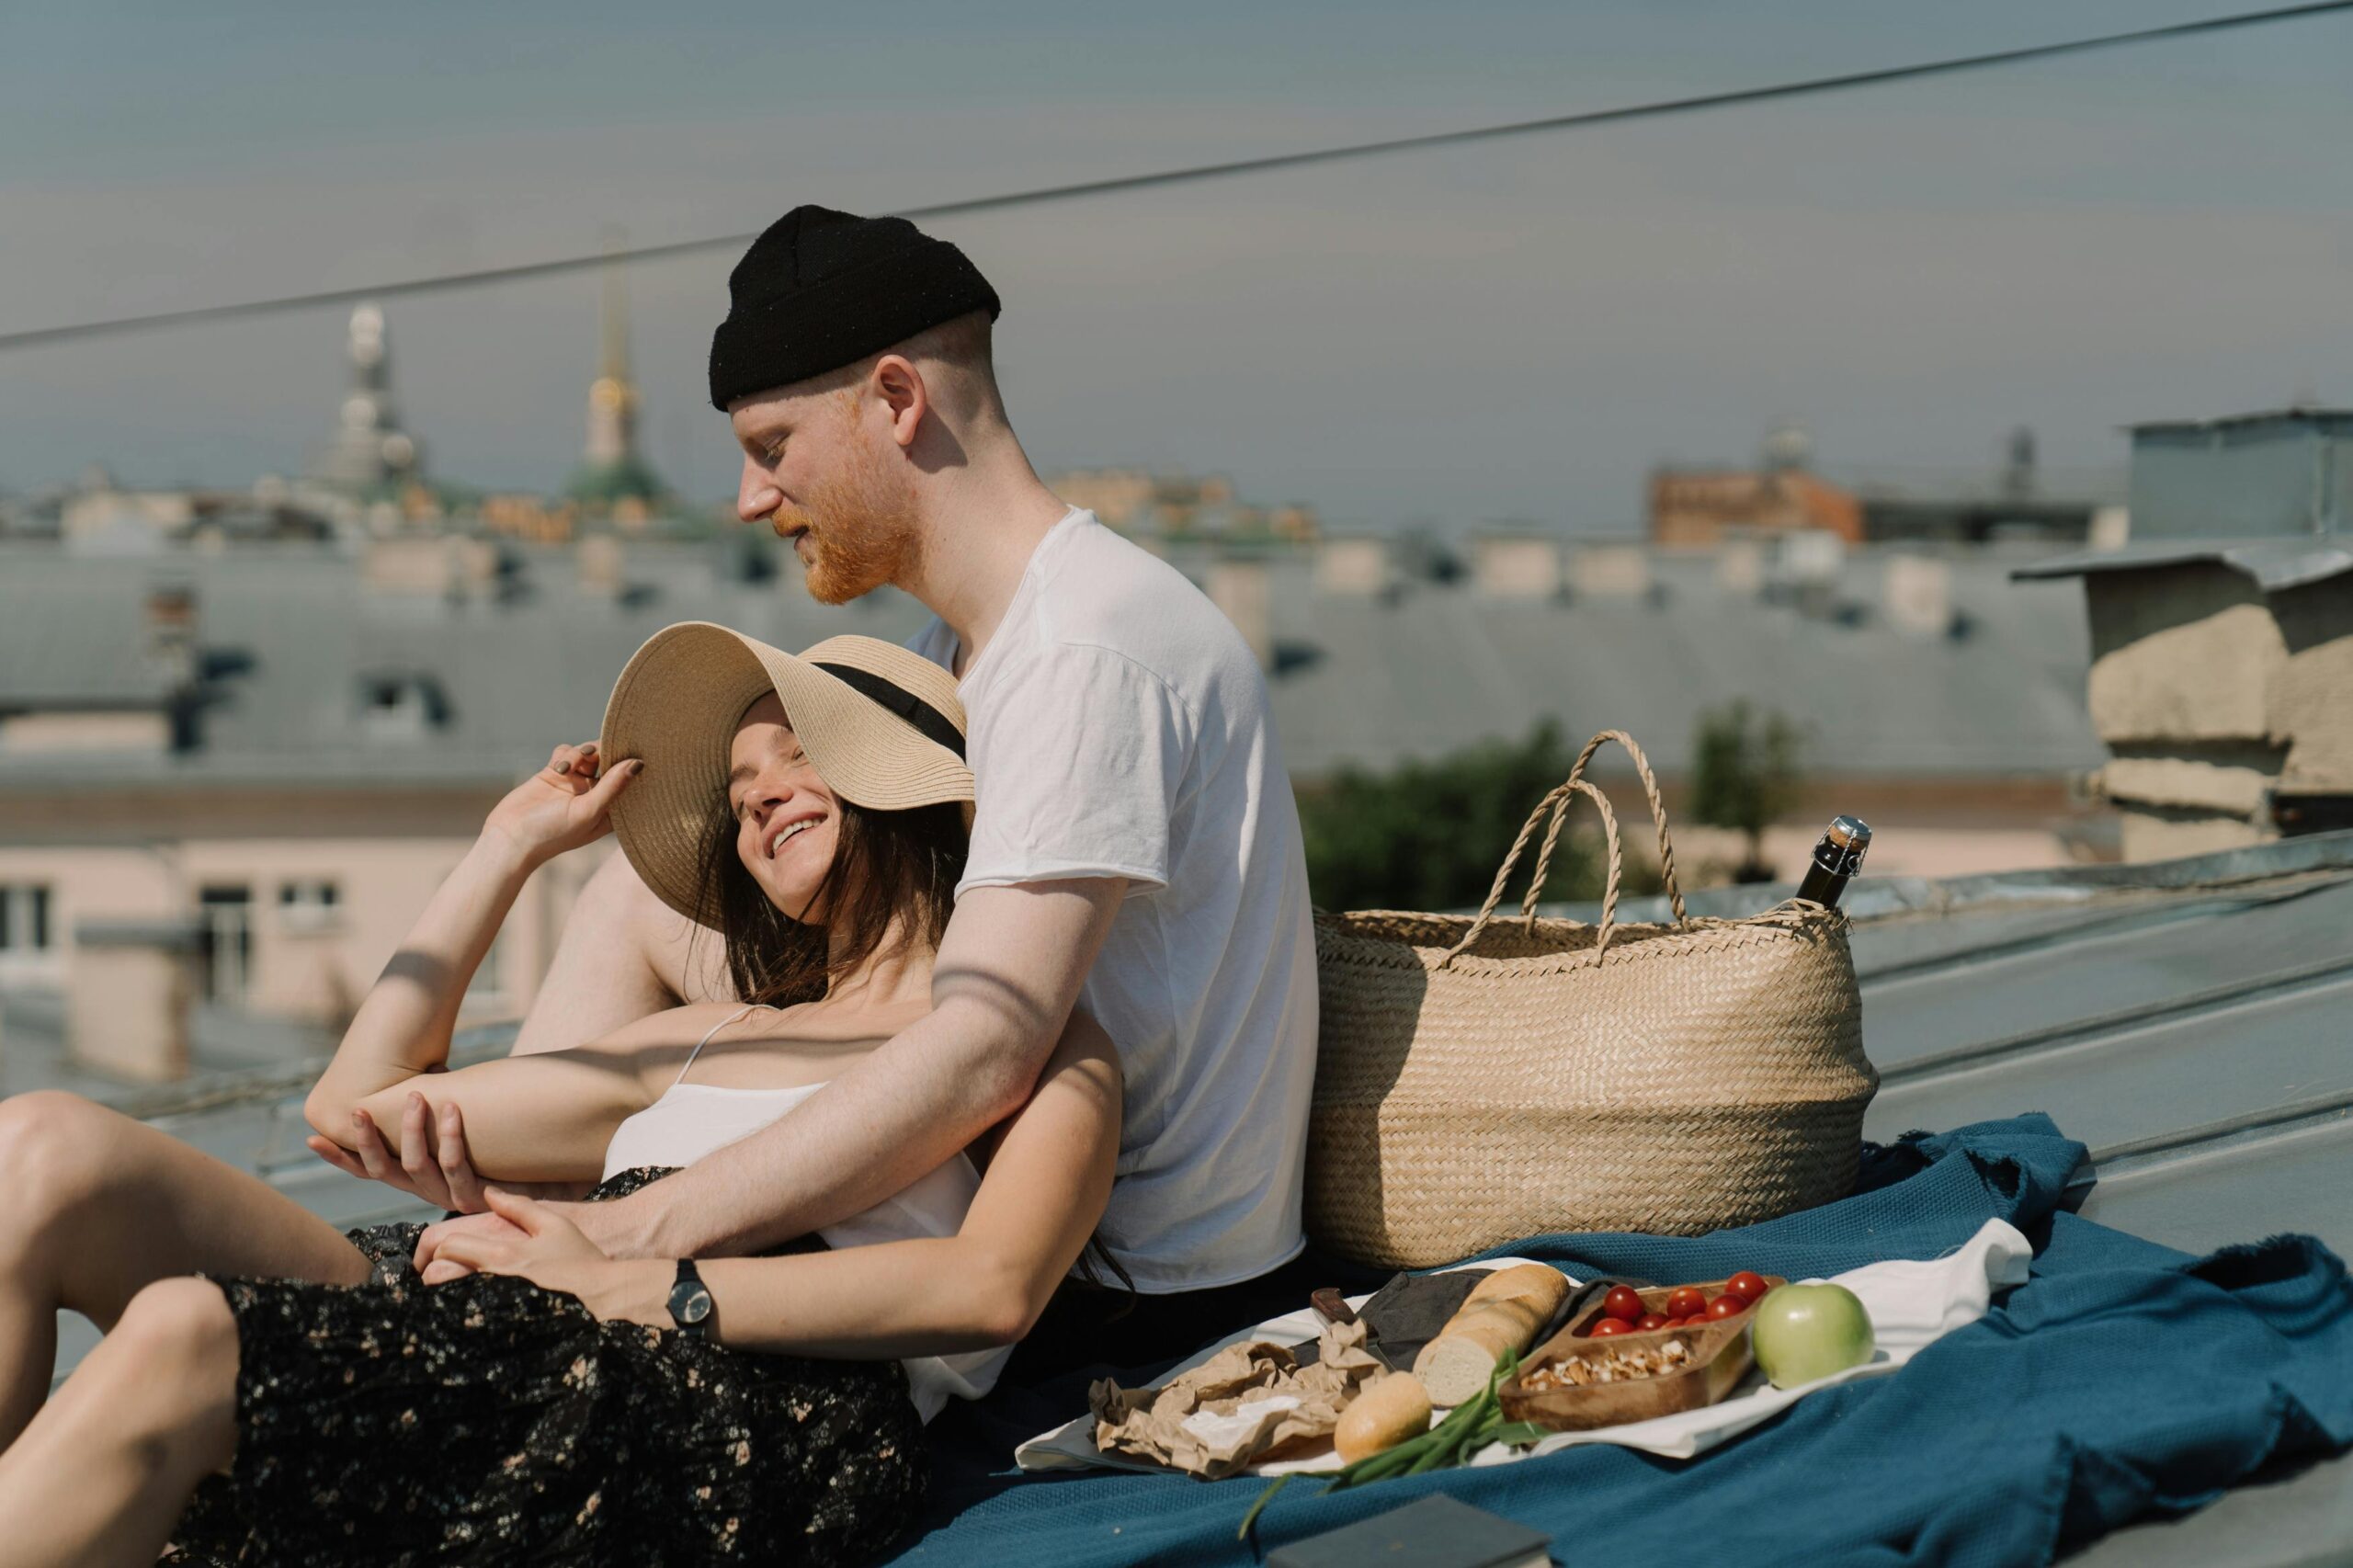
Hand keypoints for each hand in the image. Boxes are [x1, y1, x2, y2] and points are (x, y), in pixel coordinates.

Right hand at [306, 1096, 594, 1212]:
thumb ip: (443, 1109)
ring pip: (418, 1167)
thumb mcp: (466, 1130)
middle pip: (384, 1170)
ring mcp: (451, 1198)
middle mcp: (427, 1191)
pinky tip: (452, 1108)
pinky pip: (457, 1168)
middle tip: (357, 1109)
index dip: (342, 1157)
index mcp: (417, 1177)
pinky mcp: (479, 1199)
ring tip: (417, 1096)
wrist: (552, 1185)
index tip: (312, 1137)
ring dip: (413, 1131)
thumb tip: (431, 1069)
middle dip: (367, 1141)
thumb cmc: (506, 1152)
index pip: (370, 1168)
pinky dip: (451, 1137)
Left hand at [421, 1189, 669, 1326]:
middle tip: (436, 1275)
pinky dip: (457, 1315)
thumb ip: (519, 1206)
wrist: (602, 1299)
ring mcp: (492, 1307)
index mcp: (500, 1252)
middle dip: (431, 1274)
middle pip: (437, 1277)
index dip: (434, 1248)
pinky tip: (468, 1313)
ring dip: (440, 1296)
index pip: (446, 1244)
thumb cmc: (580, 1260)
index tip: (436, 1253)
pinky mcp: (497, 1327)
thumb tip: (490, 1193)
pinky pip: (463, 1322)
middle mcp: (490, 1281)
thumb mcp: (554, 1224)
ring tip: (447, 1294)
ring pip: (444, 1301)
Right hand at [480, 742, 640, 868]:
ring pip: (587, 753)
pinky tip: (556, 769)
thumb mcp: (588, 811)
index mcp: (611, 809)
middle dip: (601, 752)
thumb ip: (613, 786)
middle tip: (589, 755)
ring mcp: (575, 783)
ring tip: (564, 769)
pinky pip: (567, 753)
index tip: (632, 748)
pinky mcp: (555, 774)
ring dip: (578, 754)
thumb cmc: (553, 833)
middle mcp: (596, 794)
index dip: (630, 763)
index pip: (629, 780)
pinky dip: (564, 755)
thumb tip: (638, 763)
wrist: (510, 837)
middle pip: (609, 760)